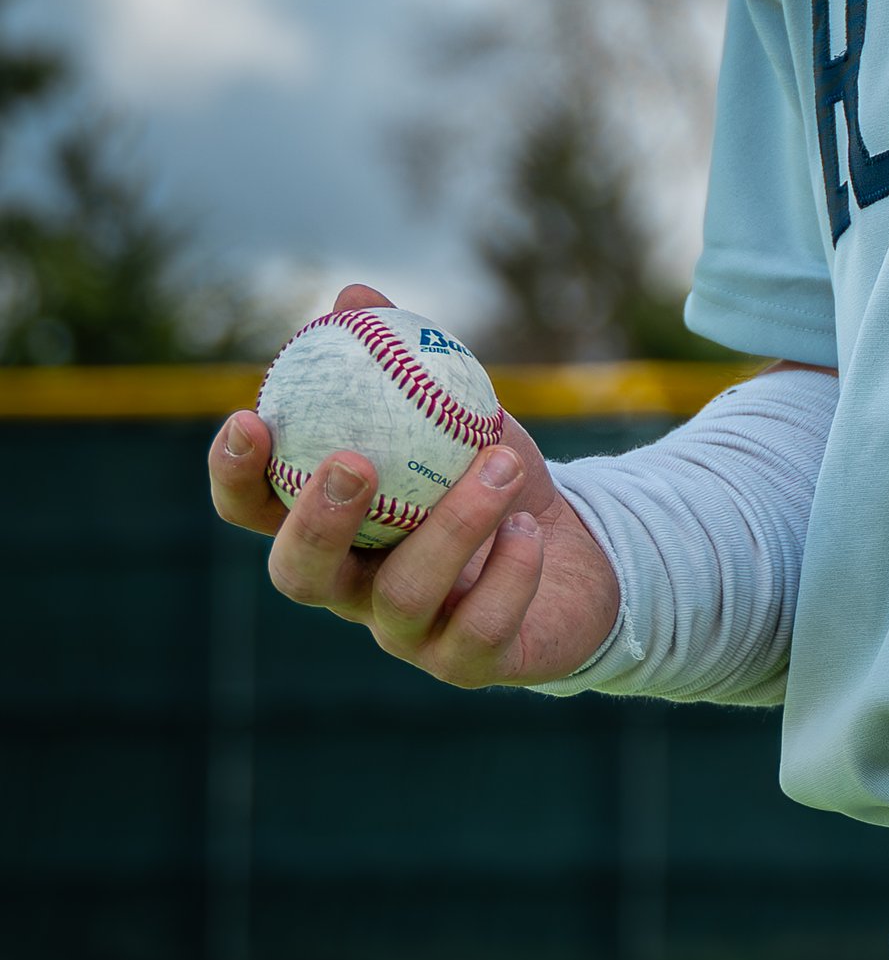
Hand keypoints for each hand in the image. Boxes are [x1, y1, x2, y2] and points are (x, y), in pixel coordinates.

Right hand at [207, 280, 622, 687]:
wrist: (582, 546)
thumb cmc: (492, 472)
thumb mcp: (456, 408)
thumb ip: (403, 359)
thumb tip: (352, 294)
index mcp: (333, 525)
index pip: (256, 510)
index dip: (235, 475)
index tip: (249, 417)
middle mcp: (354, 587)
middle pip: (300, 575)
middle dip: (318, 520)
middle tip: (354, 461)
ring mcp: (408, 634)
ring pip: (401, 598)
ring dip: (451, 526)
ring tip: (503, 465)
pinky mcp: (469, 665)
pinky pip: (476, 633)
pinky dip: (506, 578)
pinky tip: (530, 531)